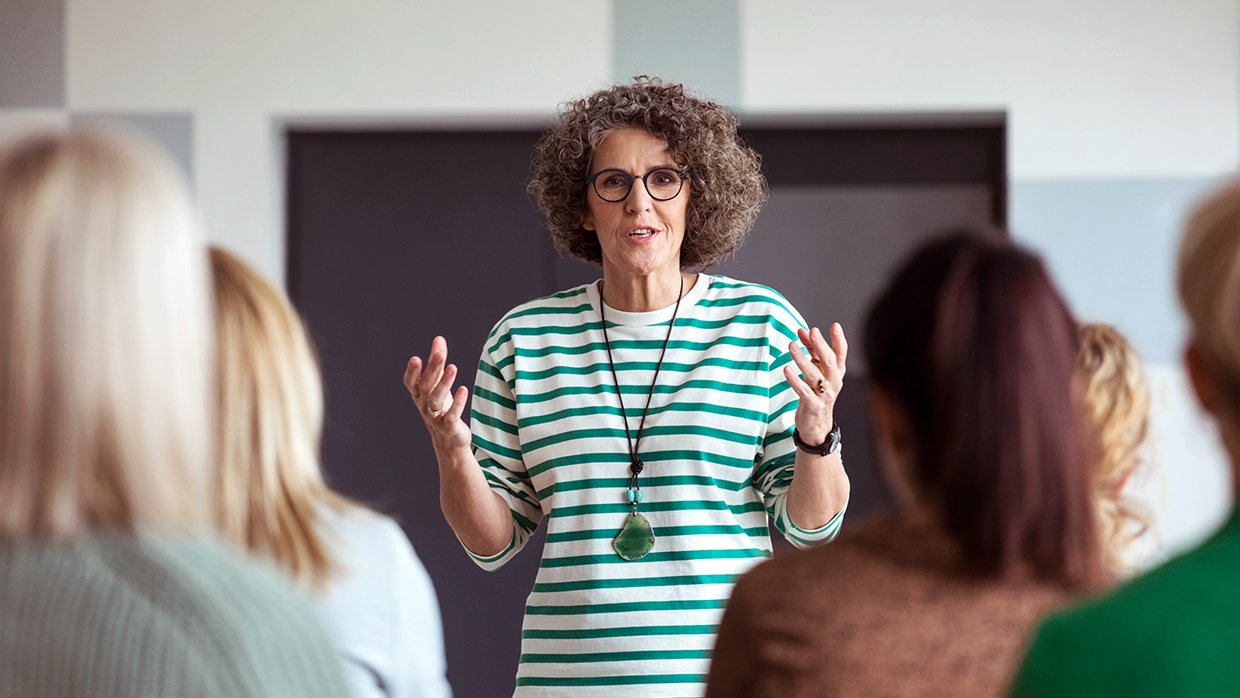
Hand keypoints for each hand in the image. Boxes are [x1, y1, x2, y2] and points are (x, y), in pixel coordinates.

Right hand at [404, 335, 471, 451]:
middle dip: (432, 369)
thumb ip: (438, 362)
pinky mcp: (449, 427)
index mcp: (420, 395)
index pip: (411, 383)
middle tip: (440, 354)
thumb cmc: (442, 408)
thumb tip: (439, 339)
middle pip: (425, 386)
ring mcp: (435, 417)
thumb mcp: (439, 383)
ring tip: (453, 367)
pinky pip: (451, 415)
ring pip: (435, 400)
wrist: (450, 440)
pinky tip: (463, 389)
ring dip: (444, 383)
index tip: (416, 359)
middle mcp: (424, 405)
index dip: (412, 372)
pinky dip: (457, 403)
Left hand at [784, 323, 847, 445]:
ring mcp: (825, 394)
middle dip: (820, 345)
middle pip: (829, 361)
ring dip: (802, 359)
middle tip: (812, 331)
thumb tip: (802, 331)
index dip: (839, 339)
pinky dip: (794, 380)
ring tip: (791, 345)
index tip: (834, 325)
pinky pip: (803, 391)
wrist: (817, 424)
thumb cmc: (816, 393)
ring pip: (814, 374)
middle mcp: (834, 382)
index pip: (841, 353)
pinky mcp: (813, 405)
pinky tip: (786, 369)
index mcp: (836, 372)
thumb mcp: (817, 370)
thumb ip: (811, 350)